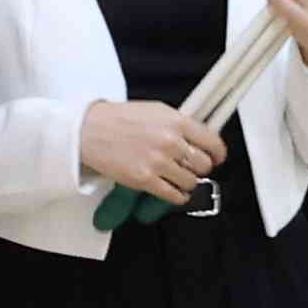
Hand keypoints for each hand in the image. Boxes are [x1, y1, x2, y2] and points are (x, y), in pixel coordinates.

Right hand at [74, 98, 224, 203]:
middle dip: (200, 168)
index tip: (217, 158)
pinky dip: (177, 196)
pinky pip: (173, 195)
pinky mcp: (145, 179)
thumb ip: (180, 124)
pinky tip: (174, 191)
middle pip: (204, 165)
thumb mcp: (156, 110)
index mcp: (177, 122)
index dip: (218, 154)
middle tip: (193, 167)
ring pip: (191, 182)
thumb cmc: (119, 119)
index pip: (213, 143)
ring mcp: (158, 162)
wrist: (89, 130)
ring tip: (178, 178)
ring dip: (187, 182)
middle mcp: (171, 142)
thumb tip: (200, 138)